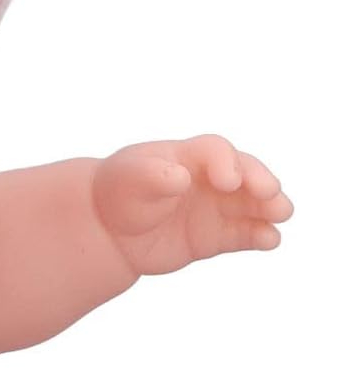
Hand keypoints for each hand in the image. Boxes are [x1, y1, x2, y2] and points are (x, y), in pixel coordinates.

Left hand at [91, 133, 293, 274]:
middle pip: (245, 173)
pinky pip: (243, 235)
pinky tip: (270, 240)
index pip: (217, 151)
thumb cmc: (118, 192)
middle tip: (271, 194)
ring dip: (269, 207)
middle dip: (260, 181)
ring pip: (251, 204)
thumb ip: (153, 176)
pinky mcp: (215, 237)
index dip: (227, 163)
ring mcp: (215, 207)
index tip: (228, 182)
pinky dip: (259, 236)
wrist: (109, 229)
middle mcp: (209, 178)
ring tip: (281, 214)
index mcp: (188, 156)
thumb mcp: (129, 179)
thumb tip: (180, 178)